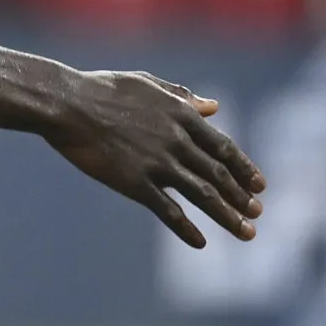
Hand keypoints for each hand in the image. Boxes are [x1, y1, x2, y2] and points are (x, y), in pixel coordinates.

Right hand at [45, 71, 266, 247]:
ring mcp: (158, 163)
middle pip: (219, 175)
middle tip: (258, 214)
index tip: (259, 185)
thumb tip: (215, 107)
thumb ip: (182, 97)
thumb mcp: (146, 84)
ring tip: (247, 233)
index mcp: (181, 115)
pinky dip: (187, 228)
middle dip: (242, 197)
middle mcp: (176, 141)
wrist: (66, 104)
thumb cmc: (101, 89)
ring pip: (203, 195)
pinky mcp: (135, 182)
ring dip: (228, 216)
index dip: (244, 168)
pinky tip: (200, 242)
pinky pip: (168, 211)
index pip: (224, 147)